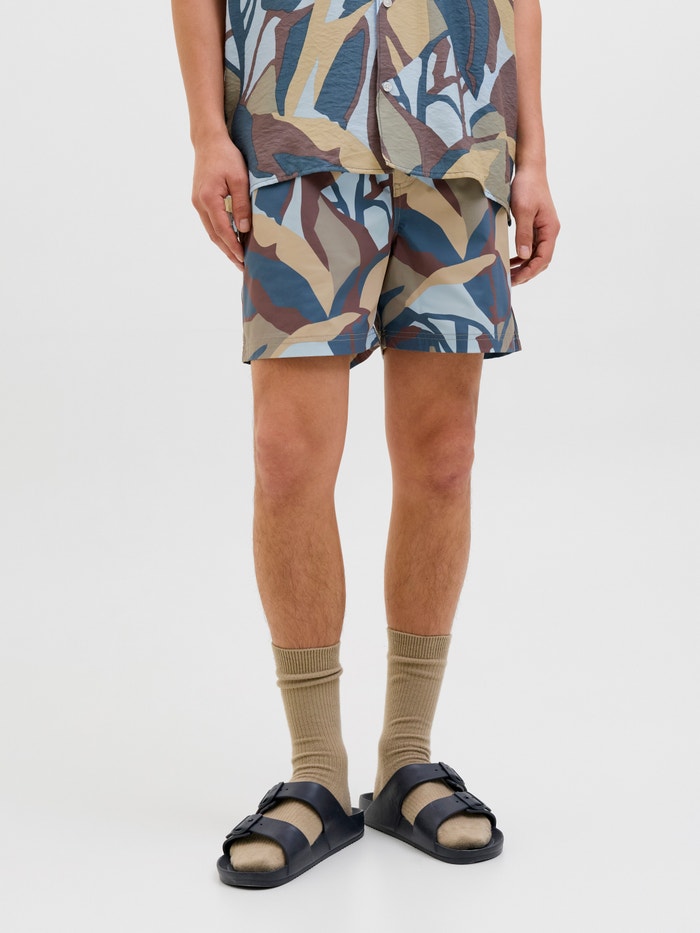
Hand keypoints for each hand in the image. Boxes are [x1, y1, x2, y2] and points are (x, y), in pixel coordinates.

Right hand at [191, 133, 250, 270]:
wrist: (208, 140)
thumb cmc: (226, 156)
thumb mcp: (240, 179)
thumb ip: (241, 205)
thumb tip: (244, 229)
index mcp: (208, 199)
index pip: (222, 230)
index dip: (233, 247)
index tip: (244, 259)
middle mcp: (199, 204)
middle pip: (214, 235)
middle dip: (228, 252)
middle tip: (242, 266)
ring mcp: (197, 202)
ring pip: (211, 231)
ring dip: (224, 245)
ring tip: (237, 258)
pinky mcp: (199, 200)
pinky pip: (210, 222)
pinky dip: (220, 234)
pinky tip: (230, 240)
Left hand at [509, 166, 559, 285]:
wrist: (529, 169)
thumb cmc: (527, 186)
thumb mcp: (523, 210)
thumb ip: (523, 234)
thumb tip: (524, 256)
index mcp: (550, 229)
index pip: (543, 258)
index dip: (530, 271)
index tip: (515, 279)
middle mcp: (549, 232)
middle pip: (541, 260)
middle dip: (526, 273)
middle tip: (508, 282)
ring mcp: (543, 230)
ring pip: (535, 256)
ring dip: (523, 267)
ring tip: (508, 275)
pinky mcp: (535, 227)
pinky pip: (530, 248)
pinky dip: (522, 258)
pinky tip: (511, 262)